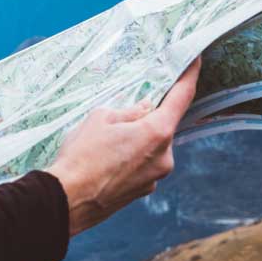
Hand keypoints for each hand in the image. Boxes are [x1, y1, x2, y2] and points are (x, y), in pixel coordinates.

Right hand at [46, 57, 200, 236]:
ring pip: (152, 145)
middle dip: (148, 114)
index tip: (195, 59)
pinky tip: (108, 157)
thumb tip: (145, 108)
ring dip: (138, 136)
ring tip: (106, 140)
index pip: (182, 97)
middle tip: (124, 110)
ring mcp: (155, 177)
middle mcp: (164, 157)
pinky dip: (132, 155)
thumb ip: (130, 111)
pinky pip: (144, 163)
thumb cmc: (82, 155)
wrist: (66, 201)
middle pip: (163, 124)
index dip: (189, 75)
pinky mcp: (144, 191)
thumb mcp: (102, 118)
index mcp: (157, 132)